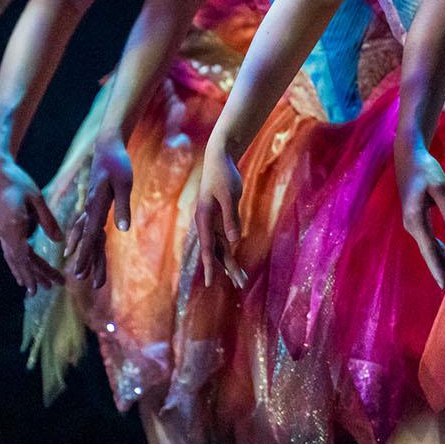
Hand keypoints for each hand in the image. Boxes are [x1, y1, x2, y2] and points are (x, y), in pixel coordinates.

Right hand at [0, 148, 64, 292]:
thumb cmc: (17, 181)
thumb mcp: (36, 198)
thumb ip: (46, 220)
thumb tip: (58, 241)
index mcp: (13, 229)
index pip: (24, 258)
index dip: (33, 274)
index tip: (42, 287)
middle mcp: (5, 234)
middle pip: (21, 262)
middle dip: (36, 276)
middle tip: (52, 288)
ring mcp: (2, 232)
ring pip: (14, 259)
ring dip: (26, 274)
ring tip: (35, 289)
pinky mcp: (3, 228)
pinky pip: (11, 251)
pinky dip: (17, 263)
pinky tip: (21, 271)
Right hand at [63, 136, 132, 288]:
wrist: (107, 147)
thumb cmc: (118, 163)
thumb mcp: (124, 183)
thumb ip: (123, 206)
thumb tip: (123, 229)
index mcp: (96, 206)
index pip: (92, 236)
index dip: (86, 256)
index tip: (80, 273)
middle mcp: (90, 209)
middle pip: (89, 239)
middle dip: (86, 260)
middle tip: (81, 281)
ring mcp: (90, 207)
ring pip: (86, 235)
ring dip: (84, 253)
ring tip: (80, 273)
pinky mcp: (93, 203)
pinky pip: (85, 226)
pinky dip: (81, 239)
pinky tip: (74, 246)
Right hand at [194, 144, 247, 288]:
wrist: (219, 159)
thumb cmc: (223, 175)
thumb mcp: (229, 195)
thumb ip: (231, 218)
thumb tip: (233, 241)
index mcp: (204, 219)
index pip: (207, 248)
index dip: (209, 266)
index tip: (210, 283)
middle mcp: (206, 224)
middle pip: (215, 251)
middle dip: (227, 269)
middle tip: (240, 284)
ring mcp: (213, 222)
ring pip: (221, 248)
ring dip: (230, 263)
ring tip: (240, 279)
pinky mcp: (221, 219)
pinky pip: (225, 239)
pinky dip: (230, 251)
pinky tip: (234, 264)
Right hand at [395, 138, 444, 289]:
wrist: (408, 158)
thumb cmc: (425, 170)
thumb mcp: (440, 188)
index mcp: (416, 220)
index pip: (429, 249)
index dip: (437, 268)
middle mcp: (413, 226)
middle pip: (432, 253)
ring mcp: (415, 225)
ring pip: (432, 249)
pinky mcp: (419, 221)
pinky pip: (431, 242)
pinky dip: (441, 253)